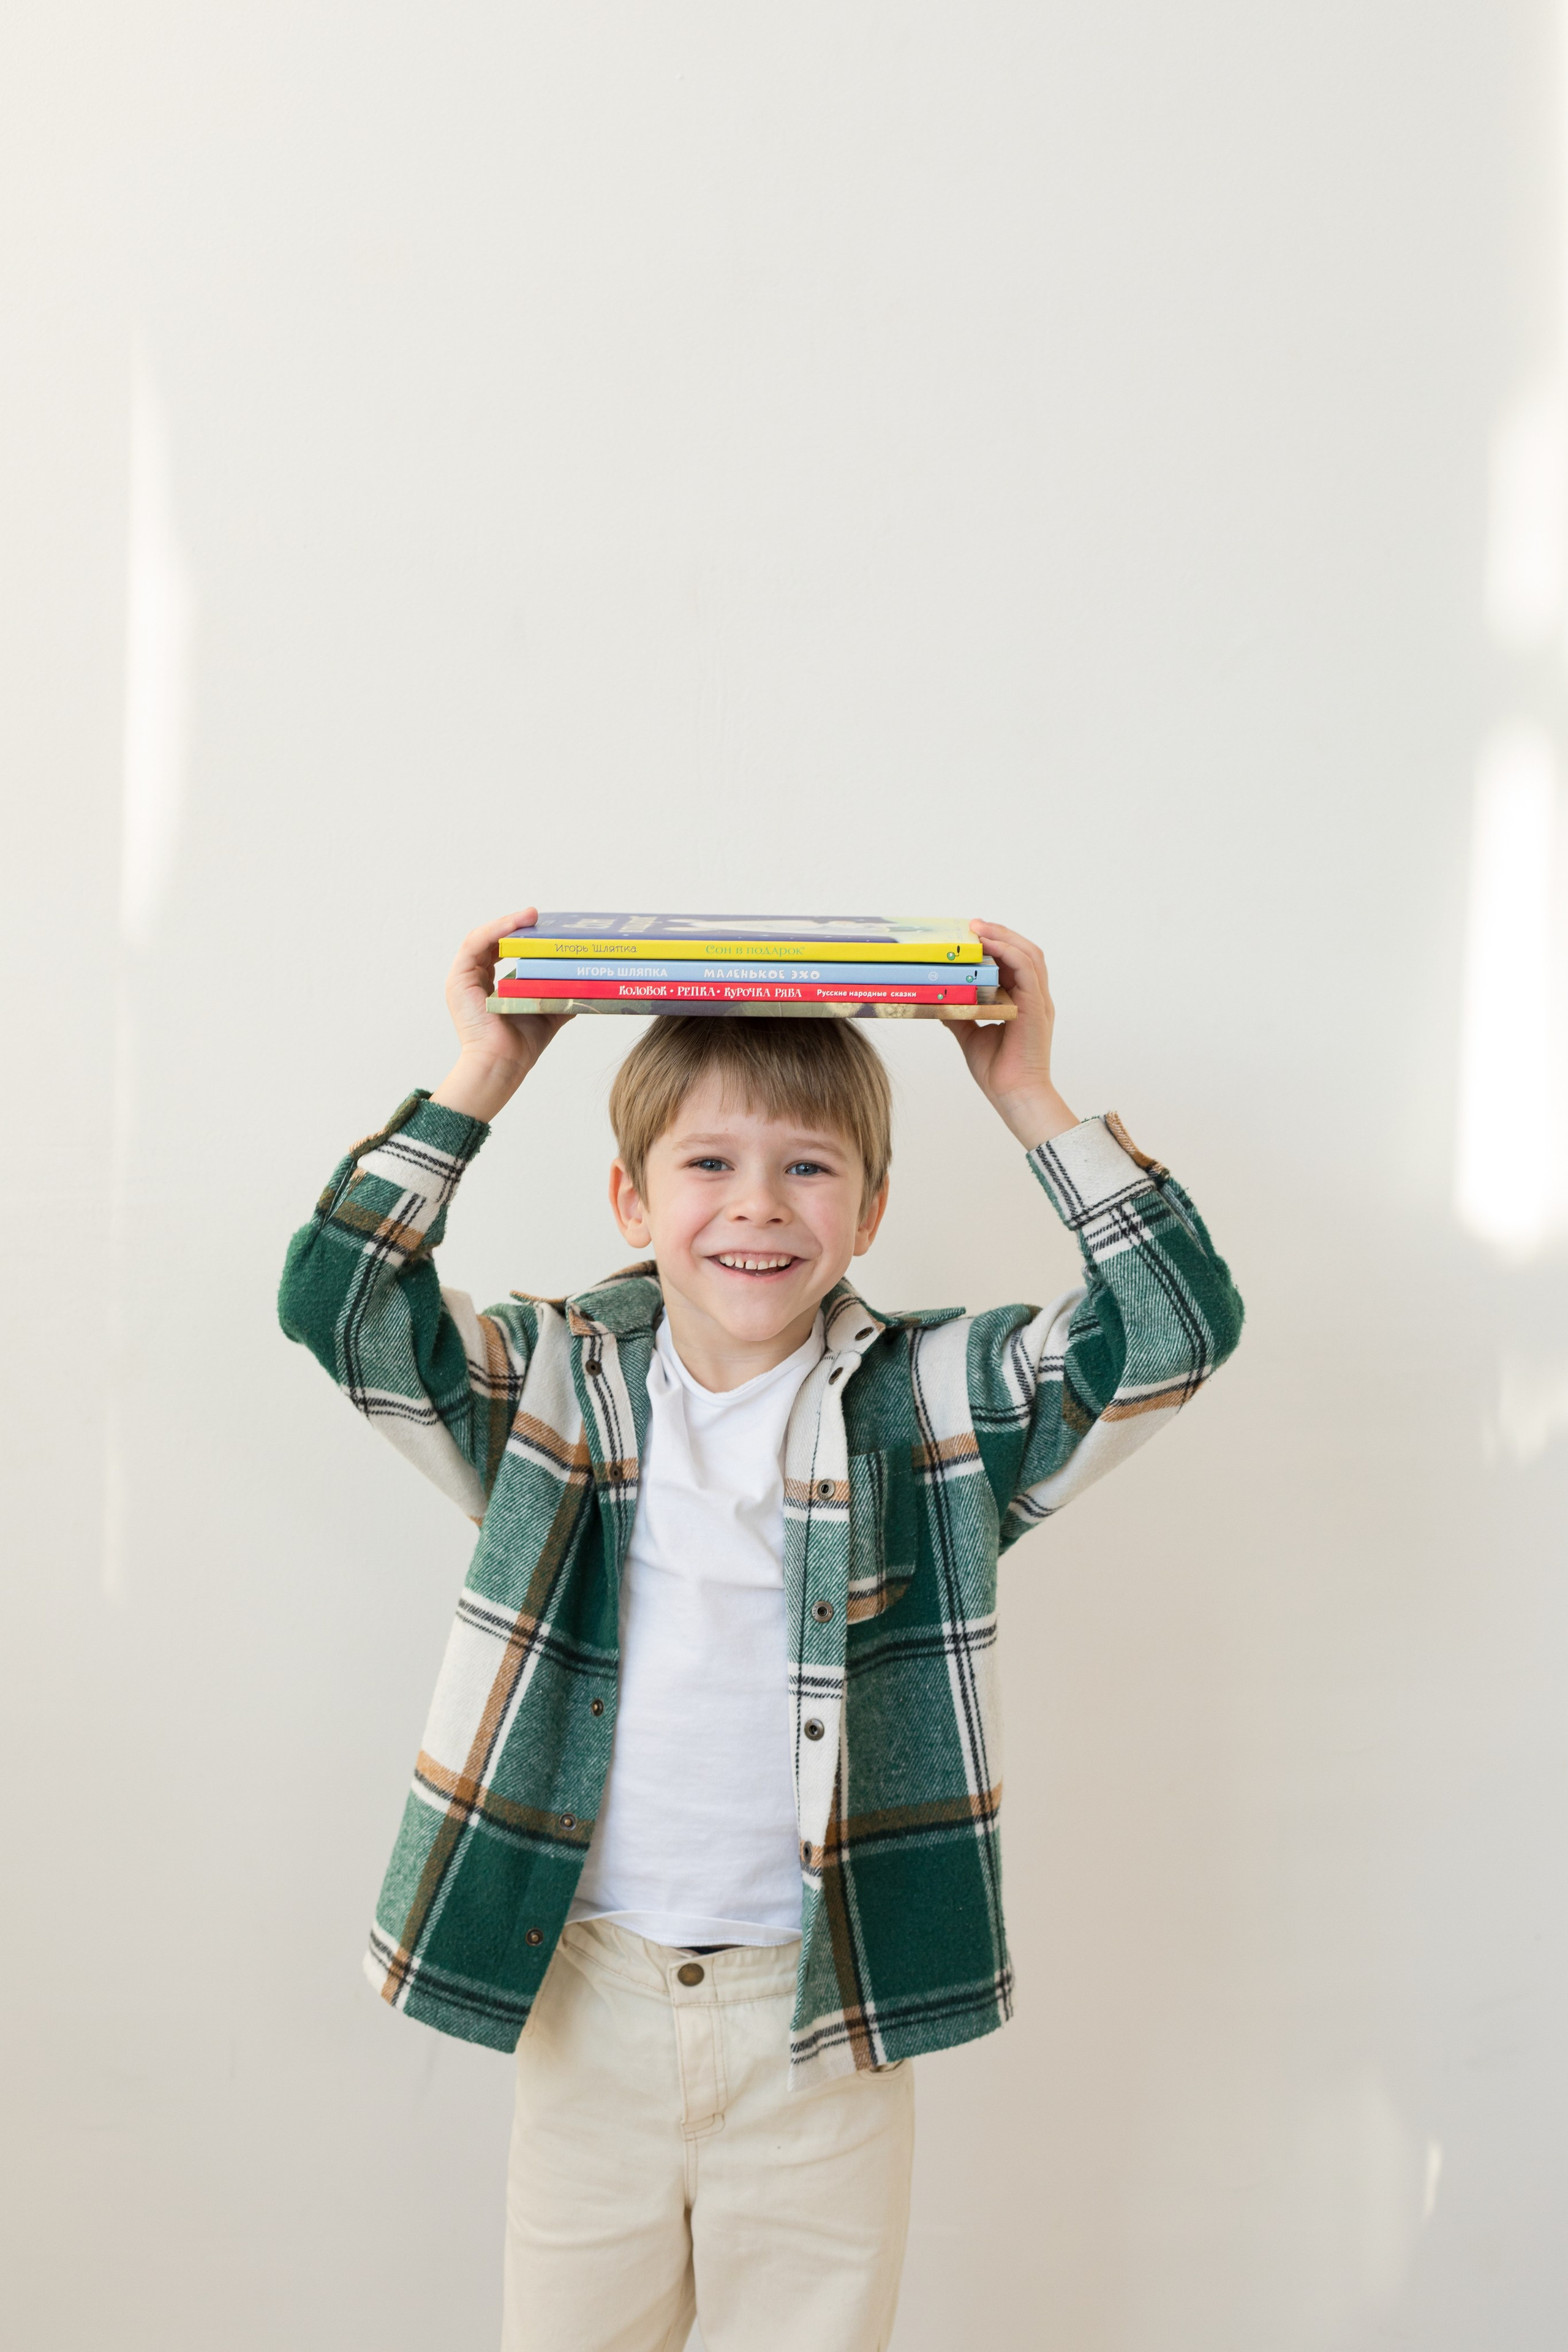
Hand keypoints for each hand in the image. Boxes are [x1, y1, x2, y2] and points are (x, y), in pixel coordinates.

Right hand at [429, 909, 572, 1122]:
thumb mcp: (547, 1010)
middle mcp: (474, 980)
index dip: (519, 936)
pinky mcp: (459, 980)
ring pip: (482, 939)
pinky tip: (514, 925)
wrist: (504, 1064)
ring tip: (530, 916)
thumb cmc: (521, 1045)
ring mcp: (464, 979)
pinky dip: (494, 931)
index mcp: (489, 986)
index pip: (501, 951)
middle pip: (492, 941)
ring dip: (506, 924)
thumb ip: (559, 994)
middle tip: (539, 917)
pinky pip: (474, 945)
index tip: (542, 927)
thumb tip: (584, 982)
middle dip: (514, 925)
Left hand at [949, 921, 1078, 1147]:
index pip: (1014, 962)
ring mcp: (1038, 1000)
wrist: (1013, 1095)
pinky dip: (1009, 951)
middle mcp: (1034, 997)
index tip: (972, 933)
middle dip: (1000, 933)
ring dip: (1004, 936)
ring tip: (979, 927)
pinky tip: (990, 944)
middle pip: (1024, 951)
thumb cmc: (998, 1071)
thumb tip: (941, 998)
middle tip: (972, 924)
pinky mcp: (1036, 1006)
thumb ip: (961, 1014)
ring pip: (1029, 954)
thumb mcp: (970, 1035)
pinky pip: (1027, 969)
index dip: (997, 943)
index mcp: (1023, 1002)